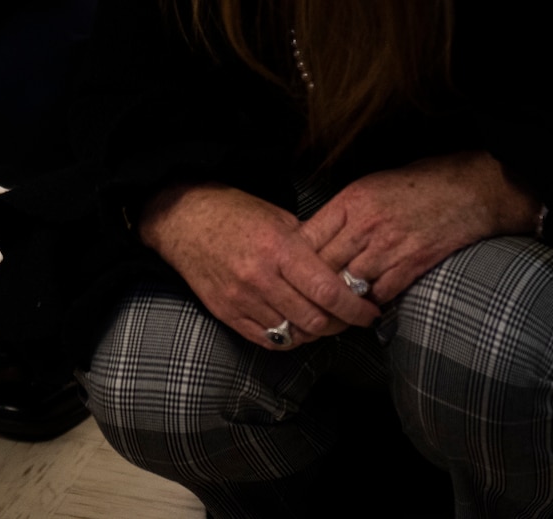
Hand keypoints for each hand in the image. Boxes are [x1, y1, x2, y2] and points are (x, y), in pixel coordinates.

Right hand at [140, 183, 378, 350]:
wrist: (182, 219)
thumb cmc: (234, 213)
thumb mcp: (278, 217)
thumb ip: (310, 246)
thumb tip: (344, 271)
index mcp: (278, 248)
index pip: (327, 290)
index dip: (355, 308)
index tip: (370, 312)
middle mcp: (259, 277)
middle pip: (314, 320)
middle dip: (340, 323)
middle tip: (349, 317)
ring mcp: (240, 298)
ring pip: (293, 334)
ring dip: (314, 332)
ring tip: (323, 319)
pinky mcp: (226, 313)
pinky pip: (268, 340)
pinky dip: (288, 338)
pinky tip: (295, 325)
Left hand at [299, 151, 539, 304]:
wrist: (468, 190)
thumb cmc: (418, 185)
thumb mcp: (370, 186)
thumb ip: (343, 213)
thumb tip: (316, 237)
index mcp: (350, 202)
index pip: (308, 238)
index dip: (294, 260)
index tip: (288, 273)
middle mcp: (365, 226)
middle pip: (323, 266)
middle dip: (310, 286)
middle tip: (303, 300)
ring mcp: (389, 248)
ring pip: (348, 285)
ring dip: (339, 300)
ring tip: (330, 311)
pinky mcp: (413, 265)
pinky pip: (381, 294)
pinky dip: (372, 303)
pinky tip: (366, 307)